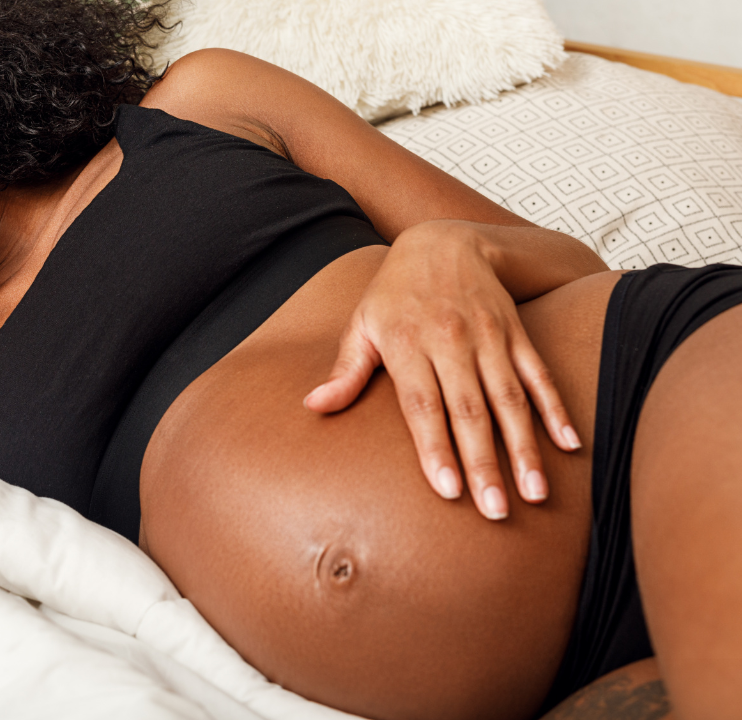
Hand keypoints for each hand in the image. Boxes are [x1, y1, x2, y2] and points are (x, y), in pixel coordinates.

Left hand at [303, 221, 581, 518]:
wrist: (443, 239)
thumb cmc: (394, 293)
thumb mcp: (362, 324)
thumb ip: (345, 370)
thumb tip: (314, 406)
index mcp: (408, 345)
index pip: (423, 406)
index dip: (436, 448)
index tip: (449, 490)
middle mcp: (451, 342)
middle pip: (470, 411)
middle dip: (485, 464)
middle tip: (496, 512)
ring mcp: (489, 338)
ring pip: (510, 399)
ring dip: (525, 447)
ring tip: (535, 492)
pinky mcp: (517, 333)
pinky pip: (539, 374)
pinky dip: (555, 409)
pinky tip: (568, 445)